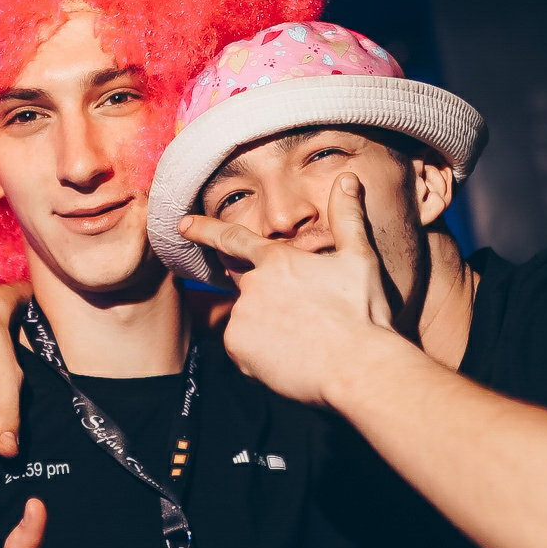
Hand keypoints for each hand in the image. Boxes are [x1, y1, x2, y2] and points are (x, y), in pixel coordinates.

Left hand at [178, 174, 396, 407]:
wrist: (357, 368)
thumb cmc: (362, 314)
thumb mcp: (359, 259)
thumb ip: (347, 217)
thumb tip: (347, 179)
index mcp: (277, 260)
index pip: (233, 238)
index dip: (206, 230)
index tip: (184, 225)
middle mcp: (252, 286)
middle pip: (246, 285)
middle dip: (264, 295)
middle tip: (300, 314)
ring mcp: (242, 318)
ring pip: (248, 319)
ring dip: (267, 326)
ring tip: (306, 340)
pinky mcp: (238, 349)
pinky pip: (244, 349)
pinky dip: (261, 354)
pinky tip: (291, 358)